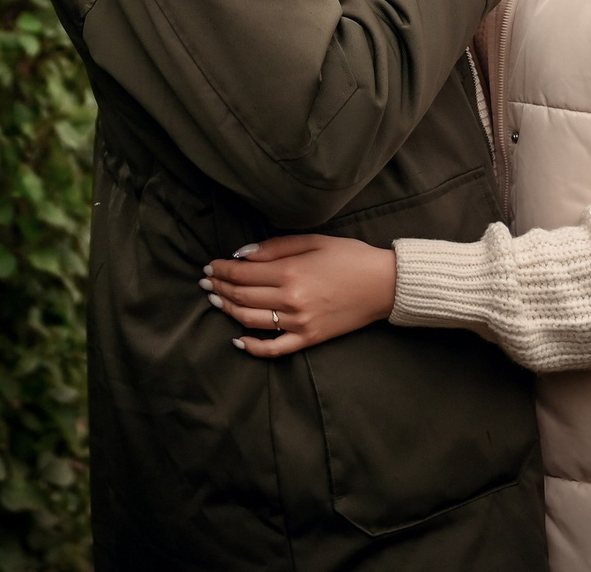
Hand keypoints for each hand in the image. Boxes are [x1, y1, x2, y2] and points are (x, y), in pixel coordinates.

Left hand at [203, 235, 396, 357]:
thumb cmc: (350, 256)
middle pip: (242, 295)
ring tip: (216, 300)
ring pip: (250, 320)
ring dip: (228, 309)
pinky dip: (252, 347)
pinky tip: (237, 339)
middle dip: (219, 287)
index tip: (210, 266)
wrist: (383, 284)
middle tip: (206, 282)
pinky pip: (274, 349)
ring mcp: (298, 323)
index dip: (221, 269)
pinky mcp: (308, 338)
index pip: (242, 273)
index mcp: (290, 272)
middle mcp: (290, 300)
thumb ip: (274, 247)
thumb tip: (241, 254)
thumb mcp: (313, 241)